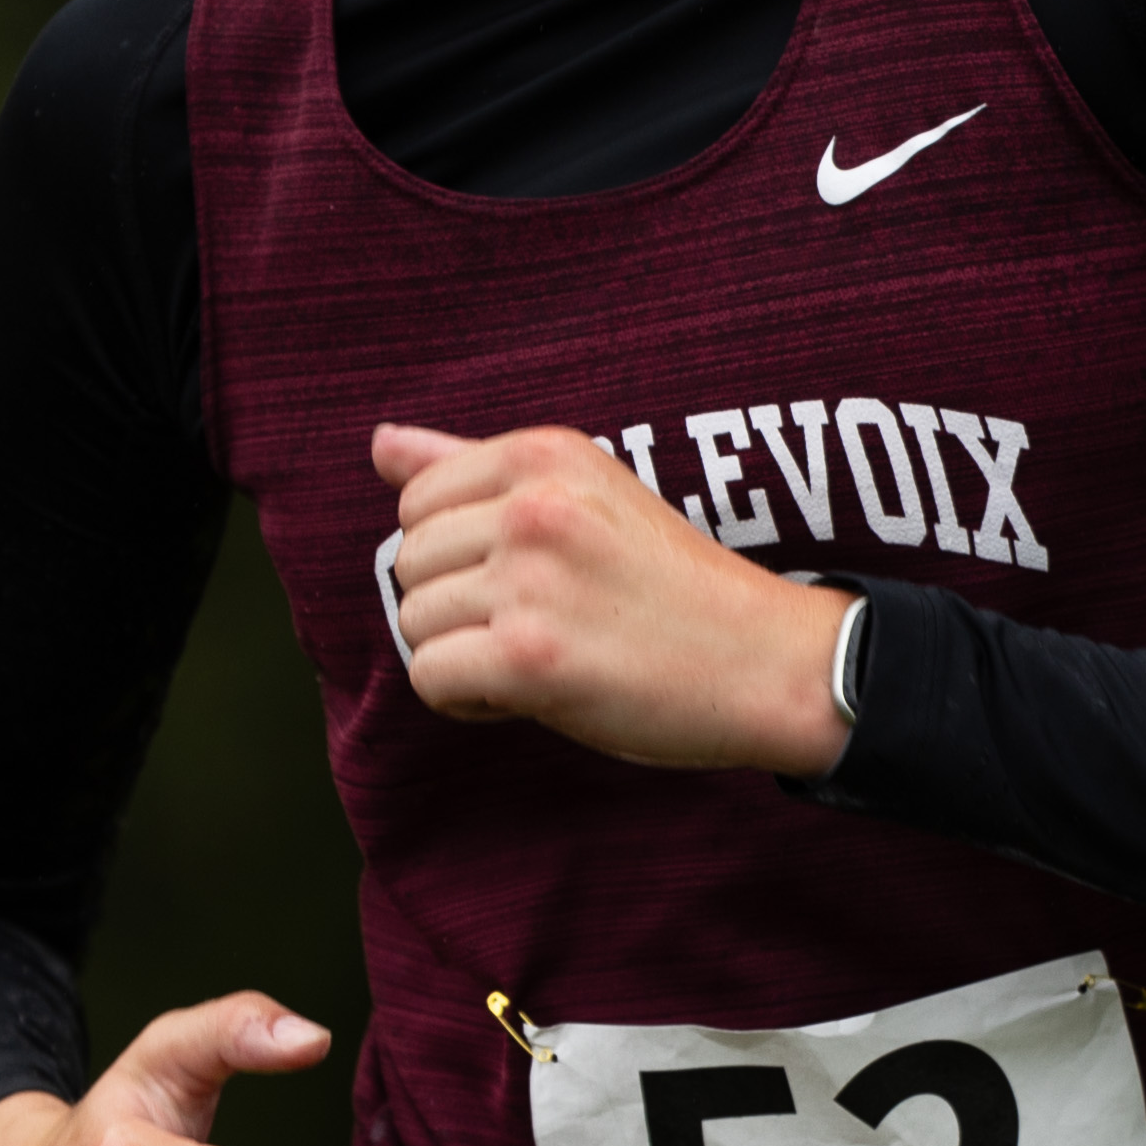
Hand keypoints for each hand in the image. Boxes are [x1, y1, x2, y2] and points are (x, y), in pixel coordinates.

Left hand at [376, 420, 854, 776]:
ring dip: (463, 656)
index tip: (528, 577)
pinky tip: (527, 695)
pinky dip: (467, 701)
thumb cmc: (673, 585)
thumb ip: (471, 467)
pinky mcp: (530, 658)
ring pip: (414, 624)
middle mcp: (531, 507)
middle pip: (408, 565)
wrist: (766, 662)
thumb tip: (379, 444)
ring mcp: (530, 581)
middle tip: (542, 623)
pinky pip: (430, 678)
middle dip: (457, 607)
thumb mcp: (585, 494)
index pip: (416, 502)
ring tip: (542, 656)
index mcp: (543, 455)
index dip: (459, 555)